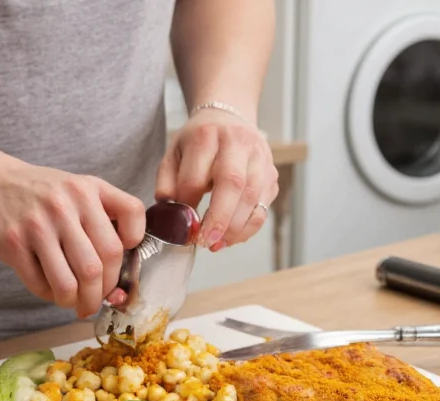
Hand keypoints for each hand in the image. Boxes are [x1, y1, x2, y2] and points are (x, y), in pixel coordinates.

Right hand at [0, 150, 145, 317]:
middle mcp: (65, 204)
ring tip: (73, 302)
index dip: (129, 257)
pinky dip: (49, 295)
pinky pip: (40, 284)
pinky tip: (50, 289)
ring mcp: (38, 224)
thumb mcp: (76, 187)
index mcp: (88, 189)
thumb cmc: (37, 192)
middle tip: (94, 301)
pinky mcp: (13, 242)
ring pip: (71, 282)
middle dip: (100, 293)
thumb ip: (103, 216)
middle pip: (99, 264)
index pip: (128, 225)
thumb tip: (119, 272)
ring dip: (75, 302)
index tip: (119, 270)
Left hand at [155, 108, 278, 250]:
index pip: (196, 176)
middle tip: (205, 241)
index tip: (182, 225)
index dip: (188, 205)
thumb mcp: (174, 153)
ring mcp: (259, 158)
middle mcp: (237, 143)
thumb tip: (168, 212)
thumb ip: (167, 182)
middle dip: (218, 218)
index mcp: (206, 136)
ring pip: (253, 197)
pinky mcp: (272, 174)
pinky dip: (249, 227)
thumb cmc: (199, 141)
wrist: (229, 118)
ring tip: (217, 245)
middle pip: (232, 183)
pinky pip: (264, 206)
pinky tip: (232, 238)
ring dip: (235, 227)